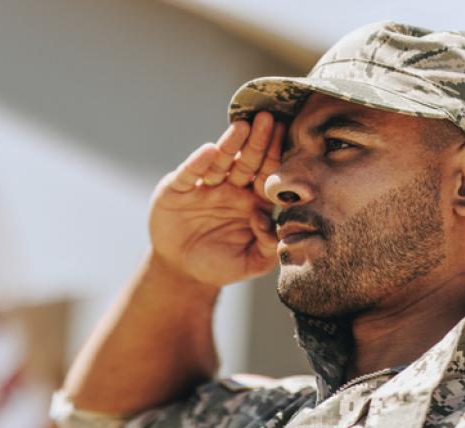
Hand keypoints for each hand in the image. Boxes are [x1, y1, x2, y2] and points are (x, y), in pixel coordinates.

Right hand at [148, 111, 283, 288]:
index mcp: (252, 200)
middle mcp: (230, 188)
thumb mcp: (252, 262)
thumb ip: (269, 245)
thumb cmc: (221, 264)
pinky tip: (208, 151)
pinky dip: (197, 163)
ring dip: (231, 144)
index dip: (276, 155)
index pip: (267, 174)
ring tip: (242, 126)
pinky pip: (189, 174)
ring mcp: (203, 187)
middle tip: (269, 119)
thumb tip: (267, 220)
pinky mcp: (177, 190)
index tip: (287, 134)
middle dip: (258, 141)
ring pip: (220, 162)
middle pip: (247, 161)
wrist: (182, 271)